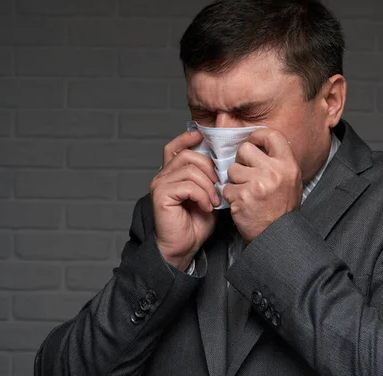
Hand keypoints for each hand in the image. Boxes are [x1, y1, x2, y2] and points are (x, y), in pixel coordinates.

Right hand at [150, 130, 220, 270]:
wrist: (183, 247)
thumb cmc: (195, 224)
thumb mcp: (208, 196)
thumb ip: (210, 179)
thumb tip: (222, 164)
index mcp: (172, 174)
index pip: (175, 148)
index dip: (186, 138)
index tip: (201, 135)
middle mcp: (163, 176)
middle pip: (188, 156)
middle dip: (209, 169)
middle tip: (218, 187)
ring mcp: (160, 184)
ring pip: (190, 170)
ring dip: (208, 186)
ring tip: (213, 201)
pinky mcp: (161, 195)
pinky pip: (188, 185)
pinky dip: (202, 195)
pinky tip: (207, 207)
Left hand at [223, 128, 301, 240]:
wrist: (278, 236)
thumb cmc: (283, 209)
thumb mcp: (291, 181)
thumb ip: (278, 162)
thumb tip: (261, 144)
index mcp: (288, 165)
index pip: (271, 135)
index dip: (258, 136)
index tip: (253, 142)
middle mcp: (273, 172)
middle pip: (245, 149)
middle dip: (241, 160)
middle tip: (246, 173)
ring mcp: (256, 185)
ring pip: (232, 169)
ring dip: (235, 181)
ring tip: (246, 192)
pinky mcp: (242, 197)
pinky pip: (227, 188)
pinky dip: (231, 196)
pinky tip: (242, 203)